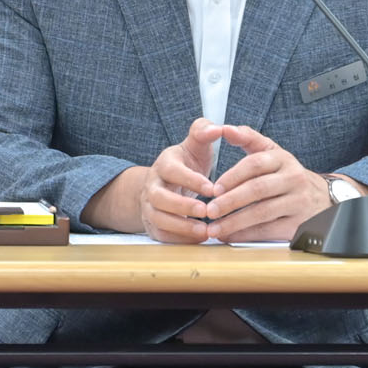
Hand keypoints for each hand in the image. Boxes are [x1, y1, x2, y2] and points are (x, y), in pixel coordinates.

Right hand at [83, 118, 224, 242]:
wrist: (166, 183)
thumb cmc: (187, 163)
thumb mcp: (194, 145)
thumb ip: (204, 132)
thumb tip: (218, 128)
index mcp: (164, 164)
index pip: (172, 171)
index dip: (191, 180)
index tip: (213, 189)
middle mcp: (152, 185)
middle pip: (160, 198)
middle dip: (183, 206)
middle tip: (207, 212)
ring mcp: (149, 206)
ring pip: (158, 219)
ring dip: (182, 227)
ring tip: (206, 232)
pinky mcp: (153, 224)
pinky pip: (161, 235)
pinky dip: (179, 239)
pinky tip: (200, 239)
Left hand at [204, 124, 335, 242]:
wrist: (321, 197)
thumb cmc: (286, 174)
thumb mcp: (272, 152)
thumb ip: (248, 138)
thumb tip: (226, 128)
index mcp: (283, 159)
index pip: (255, 164)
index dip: (232, 176)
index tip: (213, 188)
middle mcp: (293, 178)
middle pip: (258, 189)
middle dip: (231, 201)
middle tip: (210, 210)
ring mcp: (298, 202)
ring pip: (262, 212)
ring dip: (235, 222)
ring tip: (215, 228)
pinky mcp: (298, 223)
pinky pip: (269, 230)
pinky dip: (246, 235)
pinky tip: (230, 235)